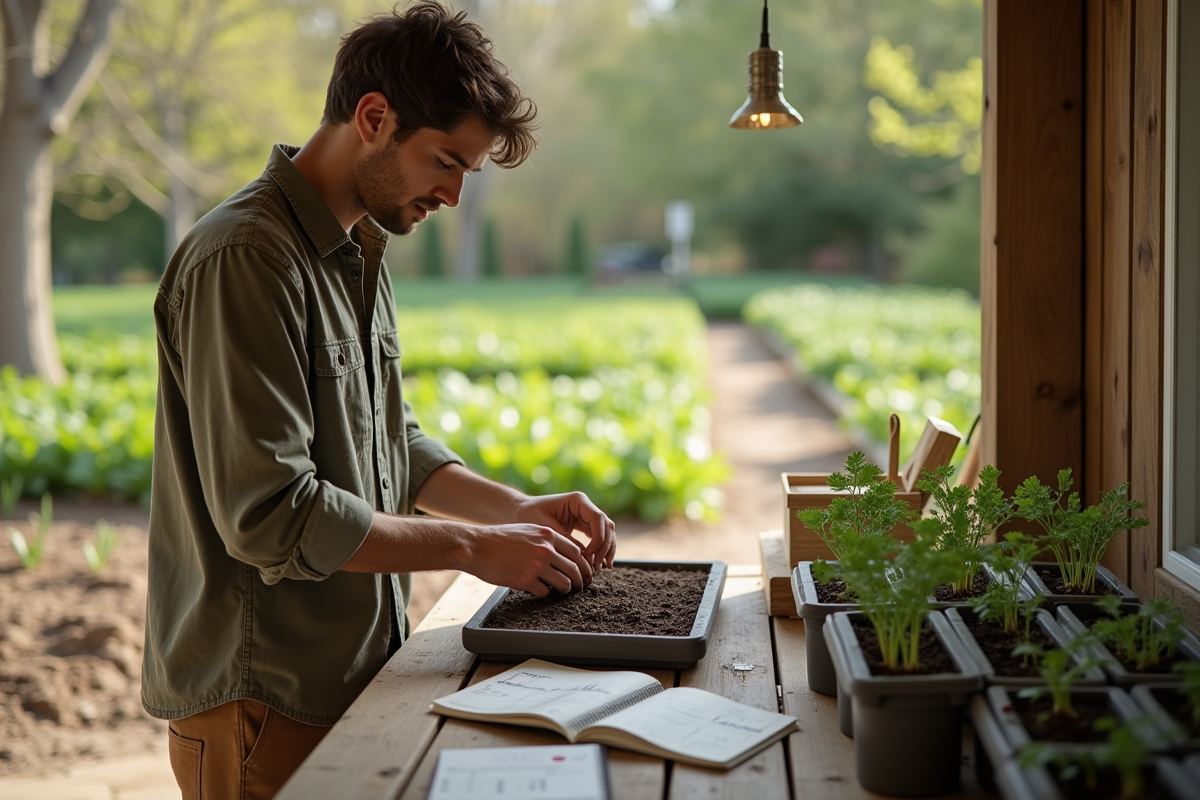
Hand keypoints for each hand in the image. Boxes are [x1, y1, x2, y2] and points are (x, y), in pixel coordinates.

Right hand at [468, 523, 593, 596]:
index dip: (584, 564)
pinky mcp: (526, 581)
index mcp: (548, 535)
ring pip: (564, 583)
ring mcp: (537, 566)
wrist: (477, 546)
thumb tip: (562, 553)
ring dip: (566, 589)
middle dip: (580, 581)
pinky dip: (544, 593)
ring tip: (562, 591)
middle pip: (575, 569)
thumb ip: (545, 539)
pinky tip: (539, 590)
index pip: (577, 551)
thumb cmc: (499, 538)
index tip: (584, 571)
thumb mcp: (527, 530)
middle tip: (580, 587)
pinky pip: (545, 592)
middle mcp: (546, 549)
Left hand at [513, 491, 615, 573]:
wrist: (519, 512)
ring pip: (607, 533)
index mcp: (578, 500)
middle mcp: (585, 507)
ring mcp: (586, 516)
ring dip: (606, 550)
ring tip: (600, 568)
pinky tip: (598, 565)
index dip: (598, 538)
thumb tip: (584, 559)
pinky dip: (600, 551)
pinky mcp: (583, 526)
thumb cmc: (529, 516)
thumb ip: (567, 541)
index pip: (598, 518)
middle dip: (605, 547)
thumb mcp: (547, 529)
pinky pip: (598, 538)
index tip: (589, 556)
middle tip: (597, 566)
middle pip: (607, 526)